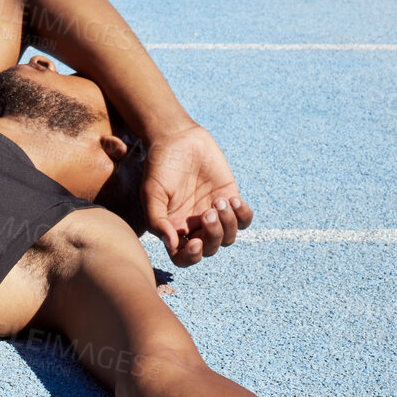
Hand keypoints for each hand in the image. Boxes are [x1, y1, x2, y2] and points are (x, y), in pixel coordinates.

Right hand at [141, 124, 253, 266]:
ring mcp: (214, 214)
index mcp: (174, 229)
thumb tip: (171, 244)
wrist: (178, 139)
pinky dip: (243, 215)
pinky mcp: (230, 199)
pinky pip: (244, 220)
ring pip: (229, 237)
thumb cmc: (159, 167)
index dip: (191, 257)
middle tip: (207, 213)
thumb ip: (157, 221)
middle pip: (210, 249)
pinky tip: (234, 200)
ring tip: (220, 202)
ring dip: (228, 225)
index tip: (193, 242)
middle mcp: (194, 226)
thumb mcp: (151, 194)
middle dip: (213, 236)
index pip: (183, 257)